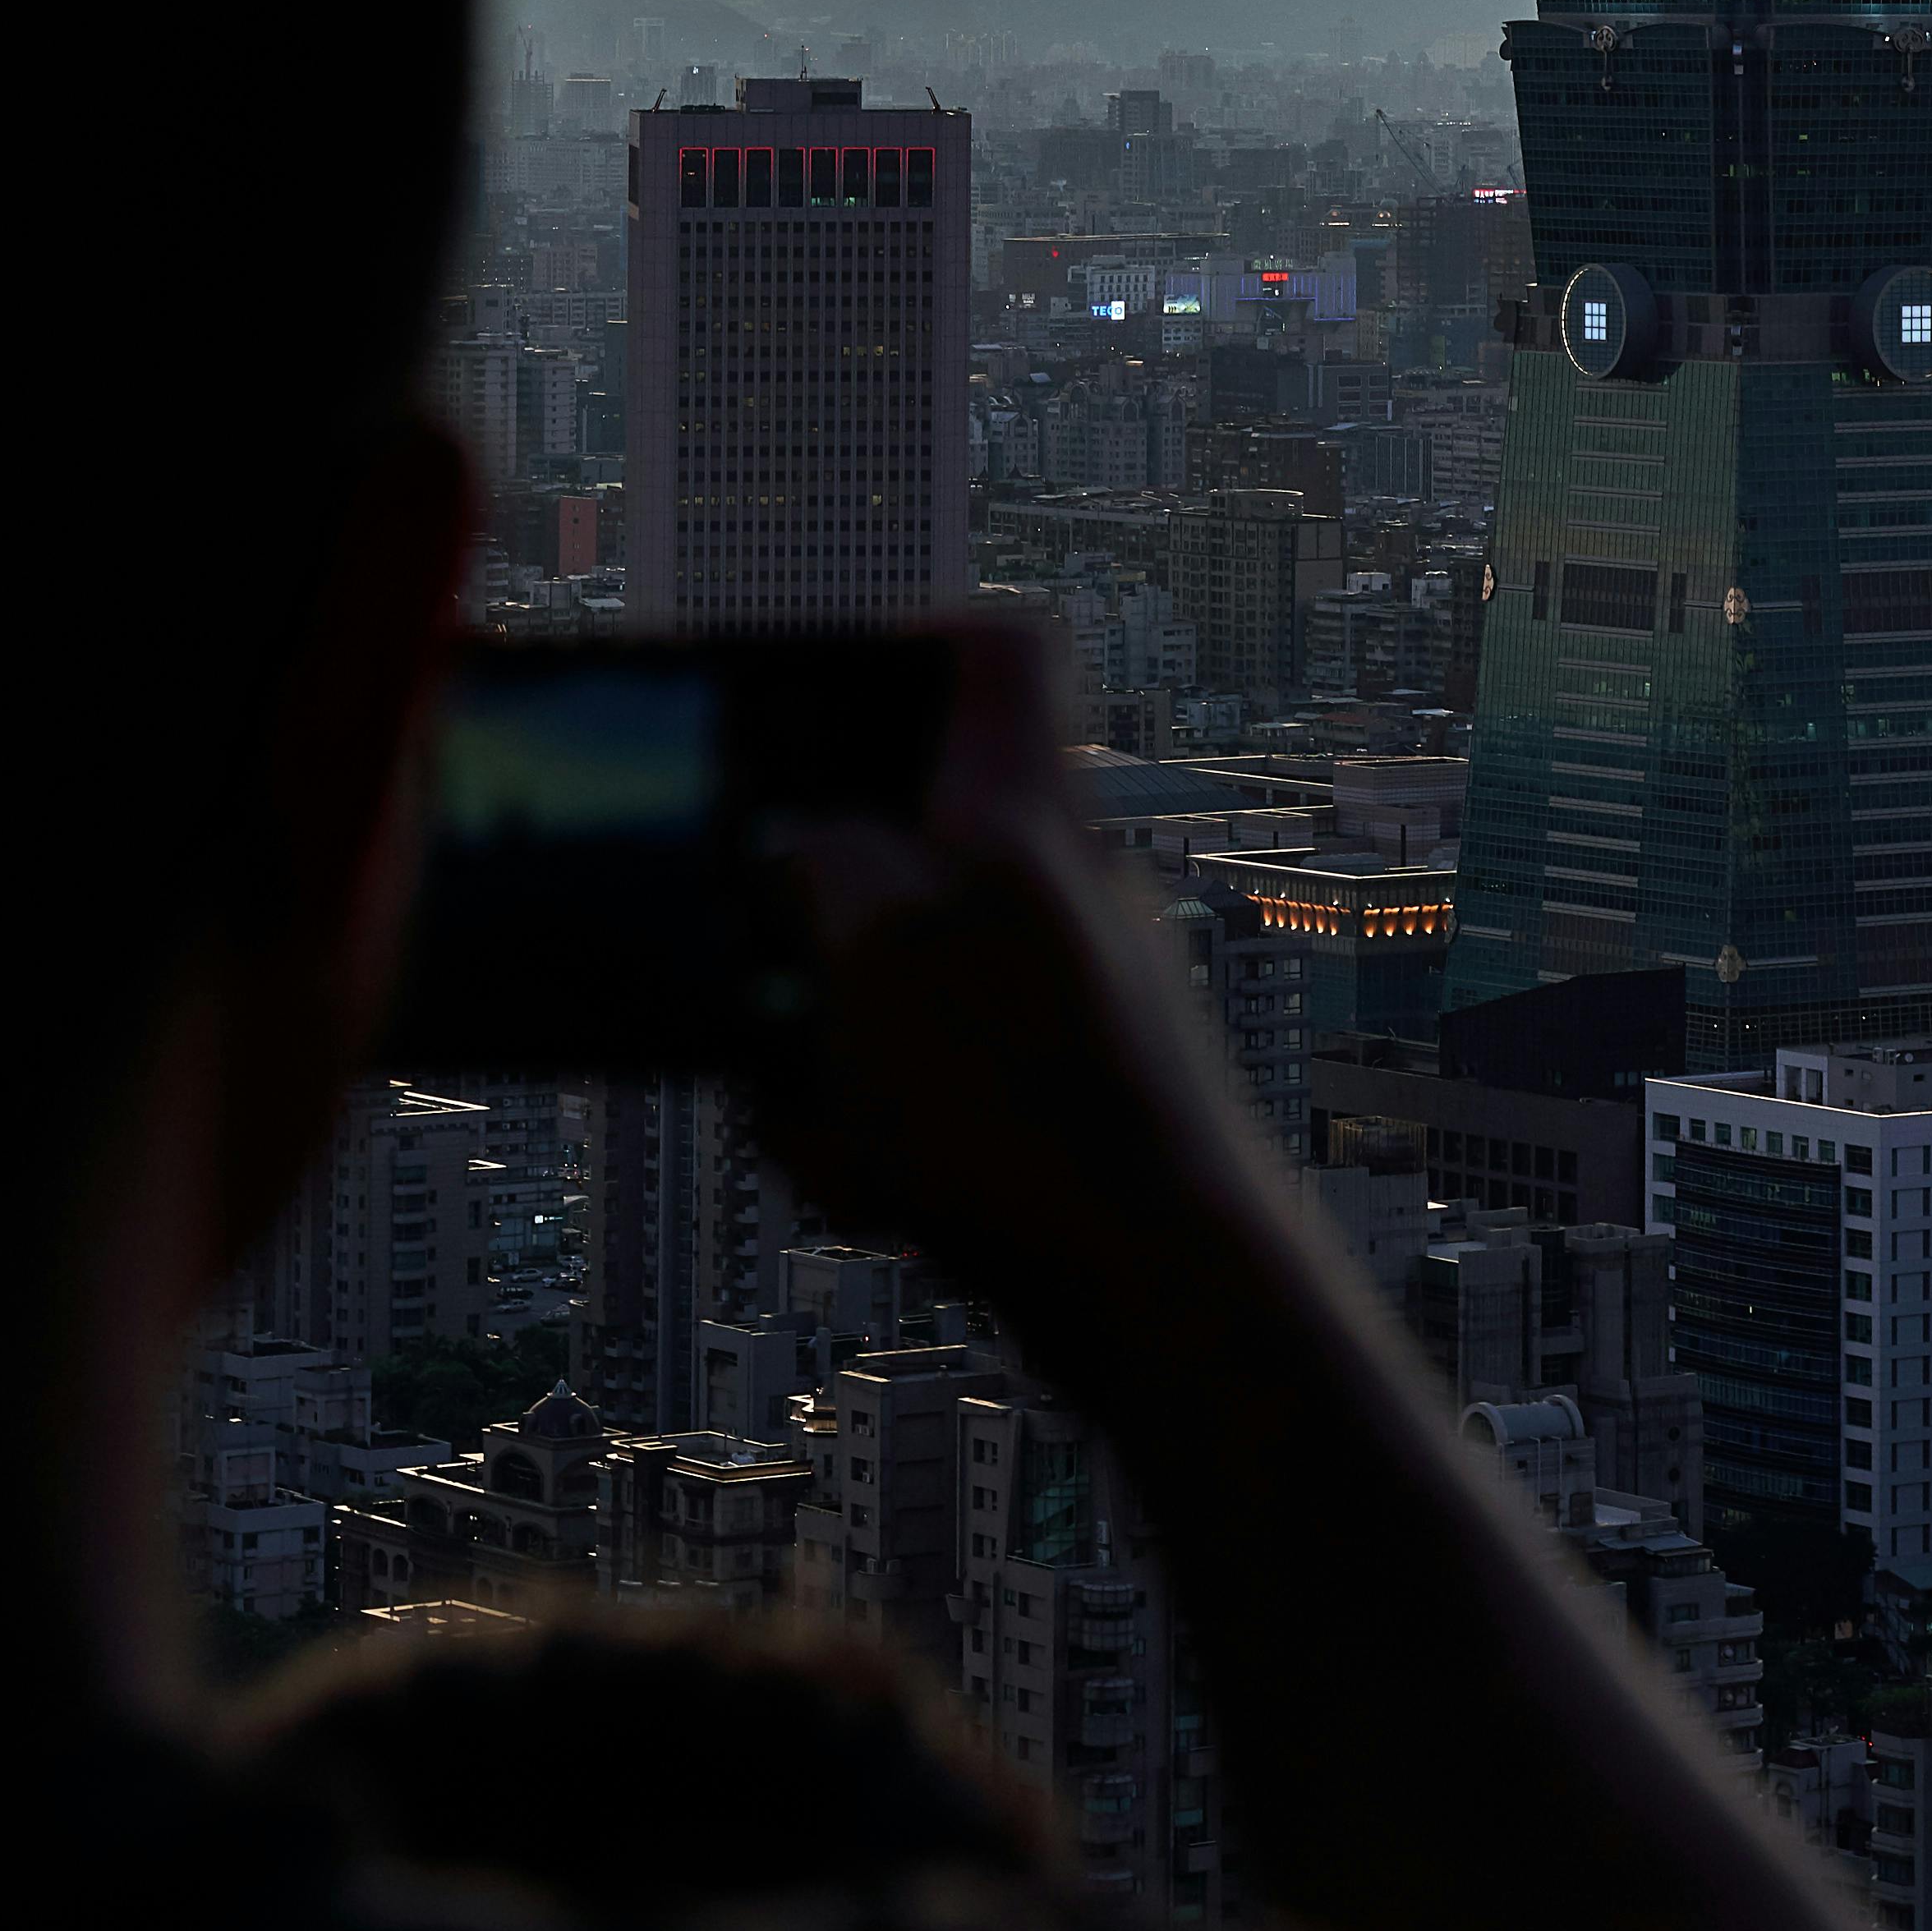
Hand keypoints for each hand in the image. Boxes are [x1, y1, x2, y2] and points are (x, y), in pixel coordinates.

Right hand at [747, 624, 1272, 1330]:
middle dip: (813, 925)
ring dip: (831, 1057)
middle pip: (909, 841)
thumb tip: (802, 842)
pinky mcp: (1055, 1091)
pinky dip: (877, 1140)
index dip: (907, 640)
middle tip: (766, 979)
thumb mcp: (876, 947)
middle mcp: (1055, 880)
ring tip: (829, 1129)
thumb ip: (824, 863)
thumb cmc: (1029, 1106)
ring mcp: (1063, 987)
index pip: (996, 649)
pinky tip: (875, 1194)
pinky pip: (920, 1093)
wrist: (1165, 1290)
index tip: (819, 693)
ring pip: (895, 989)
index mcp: (1023, 810)